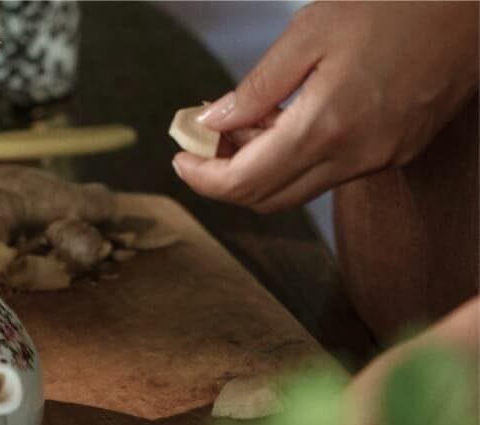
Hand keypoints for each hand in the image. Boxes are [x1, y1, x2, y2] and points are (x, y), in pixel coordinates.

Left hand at [173, 1, 478, 212]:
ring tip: (240, 124)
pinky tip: (282, 124)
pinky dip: (293, 161)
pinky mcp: (395, 153)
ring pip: (297, 190)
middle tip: (203, 143)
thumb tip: (210, 124)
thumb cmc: (395, 3)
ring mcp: (379, 160)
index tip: (180, 159)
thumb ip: (256, 87)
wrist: (473, 5)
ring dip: (258, 170)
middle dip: (224, 179)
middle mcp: (355, 157)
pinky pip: (328, 175)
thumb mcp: (310, 32)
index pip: (245, 183)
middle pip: (266, 199)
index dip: (203, 179)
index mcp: (327, 127)